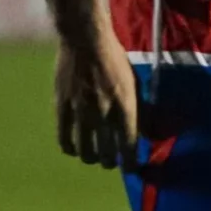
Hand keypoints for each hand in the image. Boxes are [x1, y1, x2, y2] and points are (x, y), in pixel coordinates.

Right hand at [55, 30, 139, 169]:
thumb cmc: (115, 60)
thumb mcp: (135, 83)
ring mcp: (81, 111)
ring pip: (84, 150)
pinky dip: (70, 148)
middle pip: (106, 152)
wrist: (85, 41)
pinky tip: (74, 150)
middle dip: (111, 162)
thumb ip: (141, 110)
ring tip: (95, 157)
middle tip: (112, 162)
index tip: (131, 169)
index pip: (128, 144)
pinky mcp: (62, 107)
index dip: (130, 162)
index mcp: (125, 105)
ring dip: (91, 158)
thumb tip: (147, 134)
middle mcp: (104, 112)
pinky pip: (64, 138)